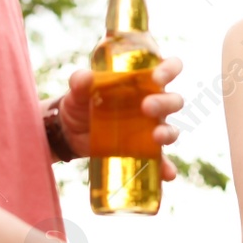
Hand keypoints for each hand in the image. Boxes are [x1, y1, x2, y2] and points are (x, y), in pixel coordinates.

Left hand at [57, 57, 185, 178]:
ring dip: (168, 133)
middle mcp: (153, 103)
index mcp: (142, 82)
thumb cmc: (80, 102)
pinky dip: (166, 167)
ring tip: (156, 137)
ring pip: (171, 129)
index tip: (157, 76)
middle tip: (146, 107)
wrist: (69, 132)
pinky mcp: (144, 150)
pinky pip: (161, 160)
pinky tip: (168, 174)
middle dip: (164, 103)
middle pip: (173, 100)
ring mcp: (150, 128)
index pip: (168, 68)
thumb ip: (80, 83)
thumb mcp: (78, 91)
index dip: (170, 69)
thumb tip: (85, 77)